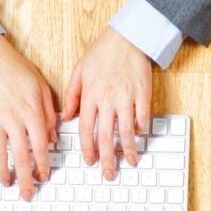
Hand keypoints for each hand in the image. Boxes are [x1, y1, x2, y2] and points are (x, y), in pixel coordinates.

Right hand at [0, 34, 57, 199]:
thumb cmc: (18, 72)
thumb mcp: (43, 90)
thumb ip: (50, 115)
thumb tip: (52, 139)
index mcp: (31, 113)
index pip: (39, 147)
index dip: (42, 165)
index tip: (43, 177)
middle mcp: (12, 119)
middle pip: (20, 156)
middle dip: (25, 178)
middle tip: (27, 193)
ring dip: (3, 172)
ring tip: (7, 183)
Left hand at [63, 26, 154, 181]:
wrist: (127, 37)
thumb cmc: (102, 52)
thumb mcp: (79, 71)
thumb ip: (72, 95)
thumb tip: (67, 117)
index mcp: (91, 95)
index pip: (86, 129)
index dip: (88, 148)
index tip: (90, 161)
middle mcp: (108, 99)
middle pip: (106, 136)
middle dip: (107, 158)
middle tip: (109, 173)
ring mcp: (127, 97)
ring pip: (126, 131)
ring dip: (128, 149)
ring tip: (131, 162)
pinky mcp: (143, 94)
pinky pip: (143, 117)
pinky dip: (141, 128)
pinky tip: (139, 135)